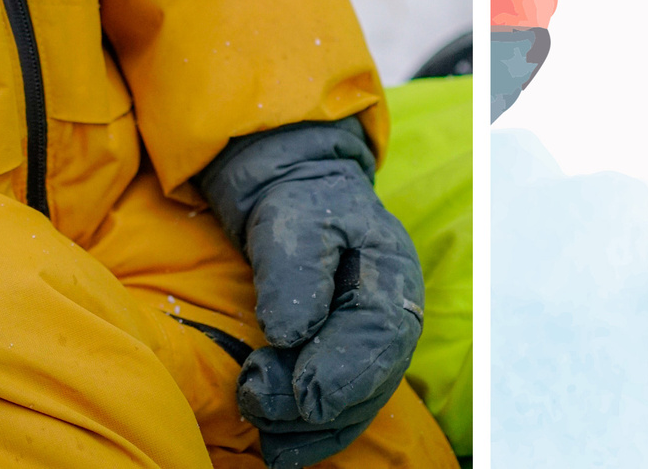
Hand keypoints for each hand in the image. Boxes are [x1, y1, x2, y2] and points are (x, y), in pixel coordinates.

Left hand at [199, 120, 426, 468]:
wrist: (297, 203)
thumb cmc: (300, 207)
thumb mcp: (295, 222)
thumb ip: (295, 272)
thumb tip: (288, 334)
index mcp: (393, 276)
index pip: (383, 335)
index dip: (348, 372)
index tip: (306, 393)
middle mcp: (392, 322)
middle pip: (370, 383)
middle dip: (315, 404)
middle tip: (258, 395)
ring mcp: (371, 351)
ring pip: (354, 409)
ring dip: (305, 425)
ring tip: (254, 407)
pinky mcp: (345, 371)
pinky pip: (337, 416)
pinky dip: (307, 437)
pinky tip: (274, 445)